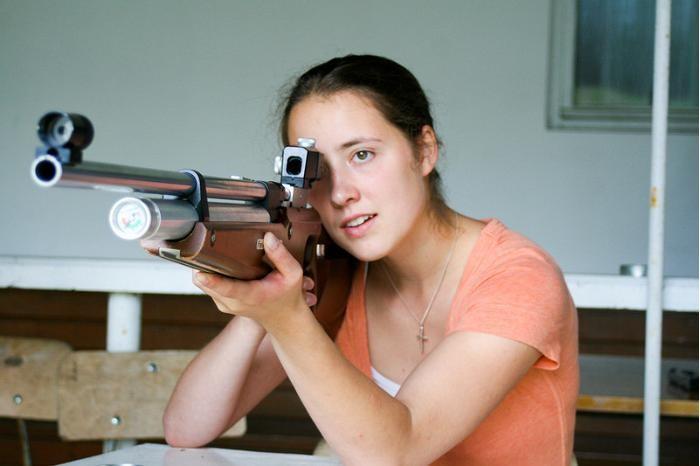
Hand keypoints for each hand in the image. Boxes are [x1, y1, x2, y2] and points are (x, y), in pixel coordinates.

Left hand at [192, 232, 316, 328]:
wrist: (283, 317)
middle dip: (204, 267)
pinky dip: (208, 277)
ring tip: (211, 255)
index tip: (200, 273)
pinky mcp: (221, 304)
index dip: (213, 281)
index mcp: (253, 295)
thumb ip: (281, 255)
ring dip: (205, 270)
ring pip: (203, 286)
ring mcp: (226, 305)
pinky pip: (206, 287)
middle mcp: (235, 303)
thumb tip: (267, 237)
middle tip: (203, 248)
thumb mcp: (293, 274)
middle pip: (207, 284)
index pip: (229, 289)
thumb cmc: (288, 295)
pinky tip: (218, 267)